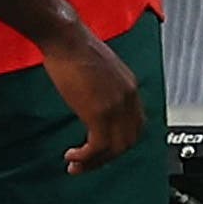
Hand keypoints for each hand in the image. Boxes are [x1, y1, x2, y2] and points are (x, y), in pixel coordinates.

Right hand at [38, 29, 144, 174]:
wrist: (66, 38)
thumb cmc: (75, 48)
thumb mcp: (100, 72)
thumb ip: (105, 90)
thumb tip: (95, 105)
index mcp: (130, 87)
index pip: (136, 125)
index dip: (121, 142)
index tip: (103, 149)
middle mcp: (128, 98)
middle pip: (129, 141)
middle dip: (108, 157)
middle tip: (88, 163)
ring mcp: (115, 106)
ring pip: (115, 149)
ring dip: (95, 162)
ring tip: (77, 166)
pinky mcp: (98, 112)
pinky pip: (98, 146)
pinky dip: (85, 157)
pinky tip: (72, 157)